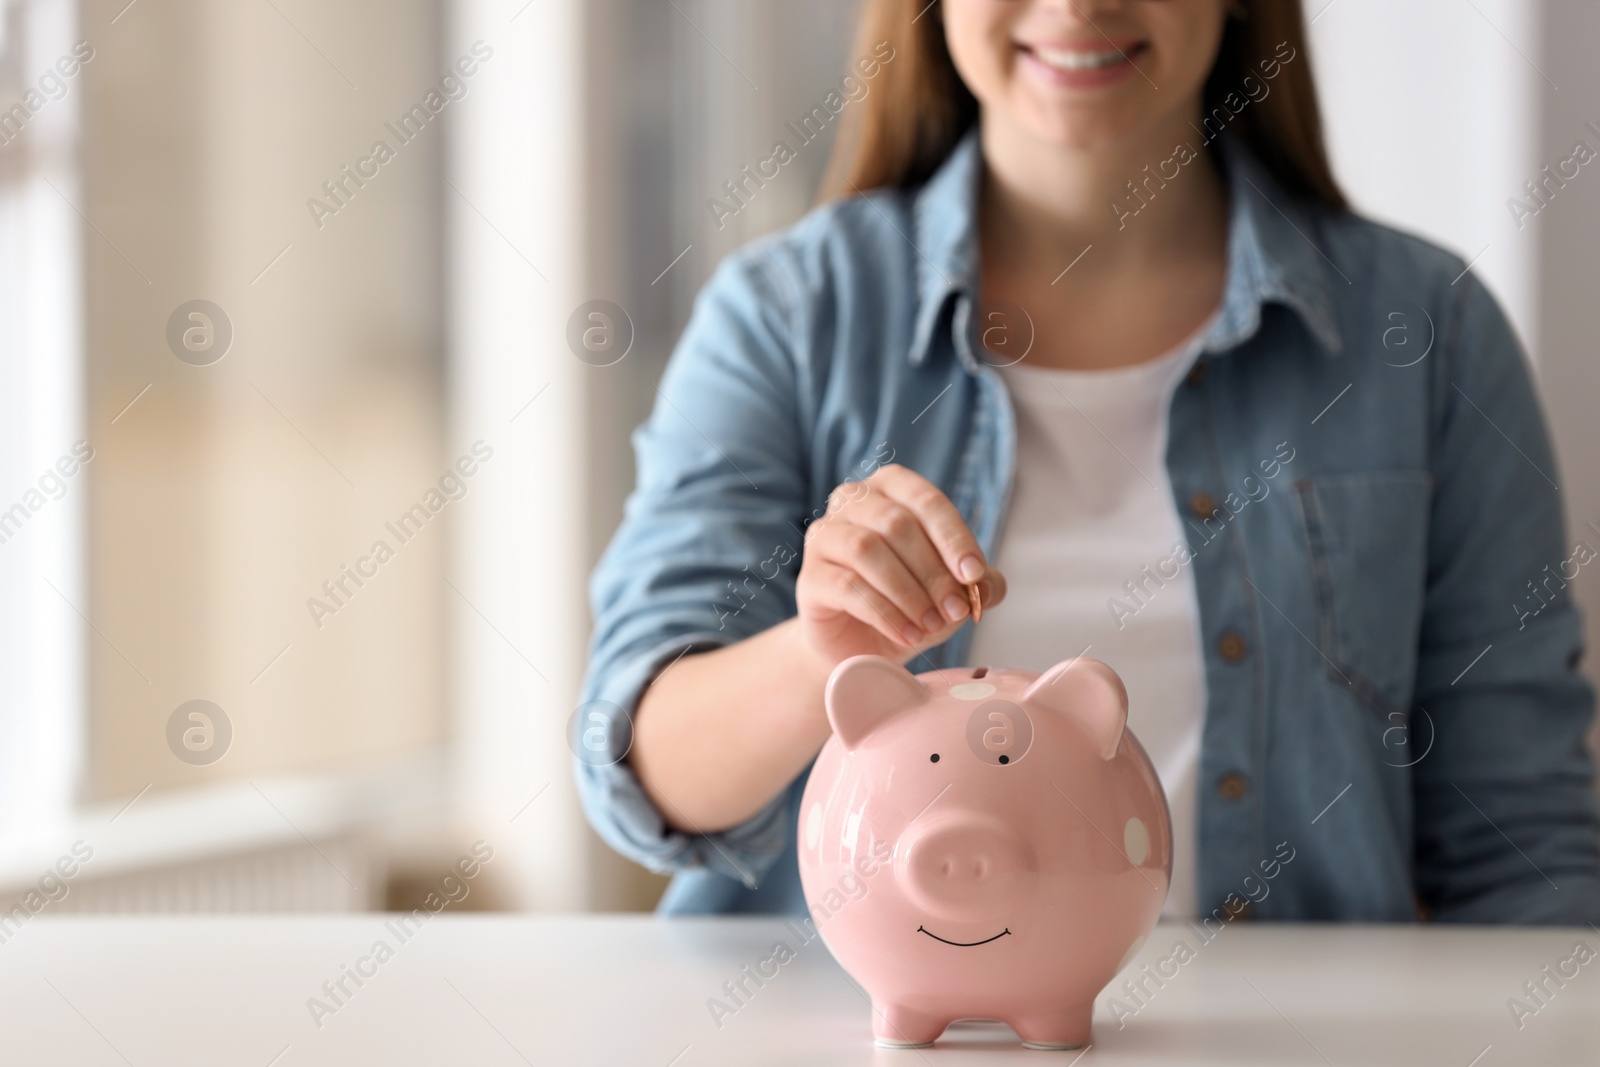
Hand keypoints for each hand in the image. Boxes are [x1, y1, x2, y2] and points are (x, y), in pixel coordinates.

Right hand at [794, 463, 1005, 667]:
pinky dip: (886, 613)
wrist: (861, 644)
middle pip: (897, 524)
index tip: (974, 574)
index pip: (926, 500)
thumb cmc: (909, 604)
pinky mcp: (810, 576)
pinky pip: (848, 586)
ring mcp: (824, 536)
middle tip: (956, 611)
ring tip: (931, 626)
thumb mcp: (952, 590)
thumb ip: (978, 583)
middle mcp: (852, 501)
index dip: (954, 537)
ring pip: (868, 550)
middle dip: (933, 572)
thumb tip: (988, 585)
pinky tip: (908, 636)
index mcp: (891, 488)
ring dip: (908, 593)